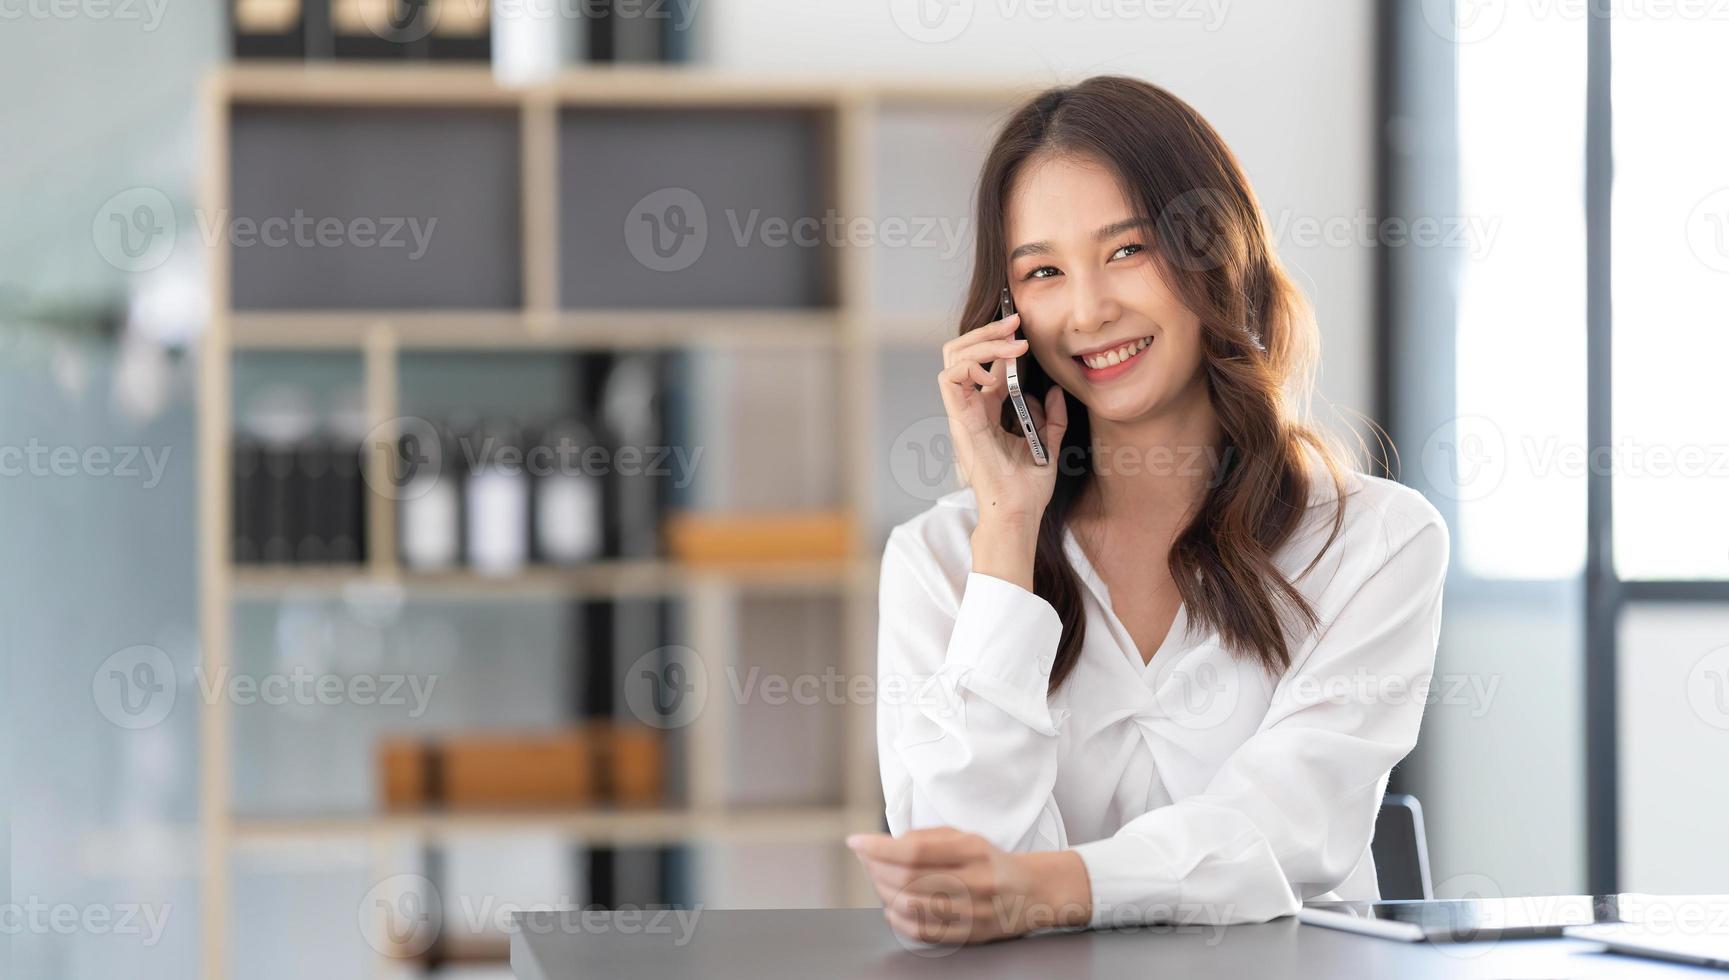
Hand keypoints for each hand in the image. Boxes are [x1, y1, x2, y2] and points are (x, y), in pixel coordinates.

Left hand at [847, 827, 1091, 944]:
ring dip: (883, 892)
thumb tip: (885, 844)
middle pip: (909, 880)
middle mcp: (974, 882)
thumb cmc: (990, 860)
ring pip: (912, 907)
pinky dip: (898, 919)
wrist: (1031, 892)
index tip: (856, 842)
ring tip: (877, 879)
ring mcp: (972, 912)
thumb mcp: (965, 836)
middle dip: (876, 868)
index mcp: (972, 850)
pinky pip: (923, 932)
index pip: (915, 850)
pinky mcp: (969, 935)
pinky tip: (891, 906)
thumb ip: (927, 837)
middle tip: (865, 859)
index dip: (879, 848)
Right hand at [938, 312, 1068, 526]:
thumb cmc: (1028, 488)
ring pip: (952, 358)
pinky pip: (949, 378)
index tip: (1024, 331)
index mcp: (987, 411)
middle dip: (986, 332)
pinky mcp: (958, 420)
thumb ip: (1052, 417)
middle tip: (1014, 323)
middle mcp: (971, 407)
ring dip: (980, 342)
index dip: (999, 342)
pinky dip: (969, 364)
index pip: (983, 364)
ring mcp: (962, 413)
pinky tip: (995, 369)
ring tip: (1010, 341)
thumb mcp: (1049, 444)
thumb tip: (1053, 390)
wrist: (1017, 511)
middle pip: (962, 353)